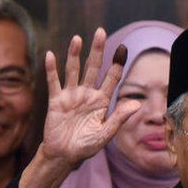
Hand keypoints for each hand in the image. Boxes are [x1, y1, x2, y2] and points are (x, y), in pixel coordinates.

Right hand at [40, 28, 141, 170]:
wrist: (65, 156)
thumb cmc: (86, 146)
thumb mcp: (105, 134)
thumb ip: (119, 118)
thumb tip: (136, 103)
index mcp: (102, 101)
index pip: (111, 78)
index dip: (117, 63)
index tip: (122, 47)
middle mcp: (87, 94)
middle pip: (93, 68)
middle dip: (97, 51)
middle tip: (101, 32)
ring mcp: (71, 96)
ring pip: (73, 70)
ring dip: (75, 55)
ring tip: (77, 39)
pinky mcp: (56, 101)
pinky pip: (54, 82)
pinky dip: (52, 69)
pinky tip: (51, 55)